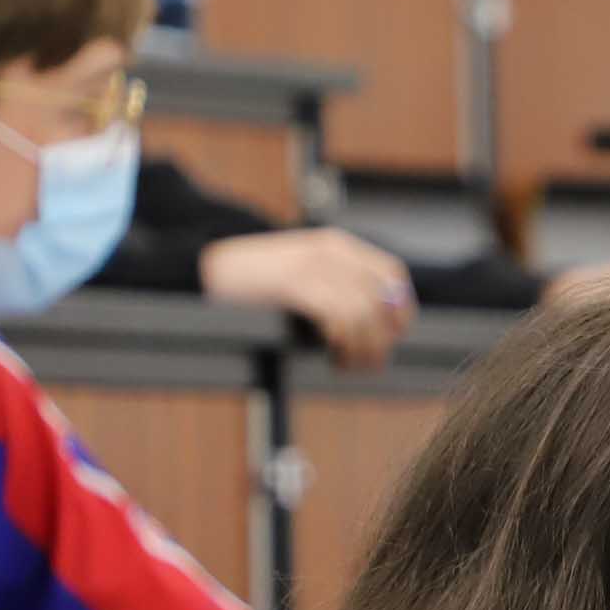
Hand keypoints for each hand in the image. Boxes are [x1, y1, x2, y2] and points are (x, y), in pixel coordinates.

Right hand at [202, 227, 413, 369]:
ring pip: (364, 312)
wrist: (208, 268)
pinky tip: (333, 352)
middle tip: (368, 363)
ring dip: (363, 346)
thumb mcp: (304, 276)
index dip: (401, 309)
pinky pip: (337, 315)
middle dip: (383, 338)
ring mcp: (313, 266)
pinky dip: (343, 340)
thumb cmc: (256, 283)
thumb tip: (374, 329)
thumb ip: (337, 290)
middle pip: (382, 299)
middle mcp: (332, 252)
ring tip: (348, 363)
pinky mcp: (295, 283)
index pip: (392, 274)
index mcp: (338, 246)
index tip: (394, 338)